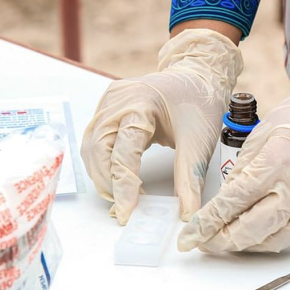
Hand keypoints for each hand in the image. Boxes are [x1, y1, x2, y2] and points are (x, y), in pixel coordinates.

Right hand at [80, 29, 241, 223]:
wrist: (196, 75)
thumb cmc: (198, 104)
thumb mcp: (199, 142)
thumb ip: (190, 179)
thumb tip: (186, 213)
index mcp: (141, 104)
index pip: (123, 151)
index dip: (123, 185)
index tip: (127, 212)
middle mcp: (118, 101)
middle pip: (98, 150)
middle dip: (108, 183)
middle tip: (124, 207)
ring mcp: (108, 102)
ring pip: (91, 147)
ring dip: (102, 176)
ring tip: (121, 197)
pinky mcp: (106, 108)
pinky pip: (94, 140)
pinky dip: (101, 163)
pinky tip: (117, 178)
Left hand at [177, 55, 289, 252]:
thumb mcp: (262, 137)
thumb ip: (243, 172)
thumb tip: (225, 201)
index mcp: (273, 166)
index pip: (230, 205)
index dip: (205, 225)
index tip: (188, 237)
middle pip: (248, 231)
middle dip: (220, 241)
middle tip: (203, 243)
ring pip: (270, 241)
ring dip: (244, 245)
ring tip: (225, 240)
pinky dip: (268, 240)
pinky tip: (254, 236)